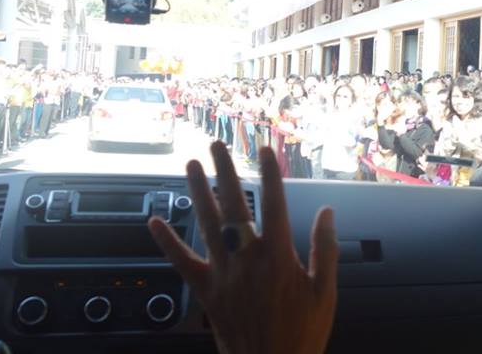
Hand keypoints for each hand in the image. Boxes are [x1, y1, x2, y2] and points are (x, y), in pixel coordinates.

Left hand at [148, 143, 338, 353]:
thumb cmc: (301, 335)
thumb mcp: (325, 293)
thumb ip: (326, 249)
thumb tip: (327, 213)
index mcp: (278, 259)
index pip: (274, 205)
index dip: (270, 174)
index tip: (265, 151)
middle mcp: (247, 261)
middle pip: (235, 206)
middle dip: (226, 172)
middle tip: (218, 146)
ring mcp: (223, 275)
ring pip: (207, 225)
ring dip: (198, 192)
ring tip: (191, 166)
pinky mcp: (206, 292)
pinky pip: (181, 263)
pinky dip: (166, 242)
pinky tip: (154, 222)